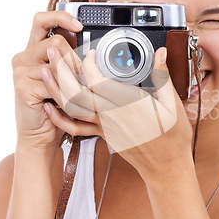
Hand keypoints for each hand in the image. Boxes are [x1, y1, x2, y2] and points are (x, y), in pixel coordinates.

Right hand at [11, 10, 84, 149]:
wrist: (41, 134)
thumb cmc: (56, 107)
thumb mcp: (65, 79)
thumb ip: (70, 60)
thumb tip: (90, 49)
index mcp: (33, 50)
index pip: (42, 20)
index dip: (61, 17)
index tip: (80, 25)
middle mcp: (23, 57)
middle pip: (56, 42)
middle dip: (75, 60)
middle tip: (81, 78)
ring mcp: (20, 71)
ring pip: (57, 62)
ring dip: (72, 78)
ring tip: (74, 93)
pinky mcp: (22, 87)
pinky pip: (52, 82)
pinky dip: (64, 94)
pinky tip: (62, 104)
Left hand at [42, 45, 193, 179]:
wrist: (166, 167)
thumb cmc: (172, 138)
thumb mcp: (173, 105)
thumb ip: (163, 77)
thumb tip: (160, 53)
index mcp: (128, 105)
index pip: (98, 82)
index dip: (88, 64)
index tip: (90, 52)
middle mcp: (111, 115)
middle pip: (78, 92)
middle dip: (62, 70)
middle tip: (54, 51)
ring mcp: (104, 126)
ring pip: (72, 108)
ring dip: (56, 90)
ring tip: (45, 71)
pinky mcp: (102, 134)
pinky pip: (75, 128)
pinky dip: (59, 119)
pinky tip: (49, 107)